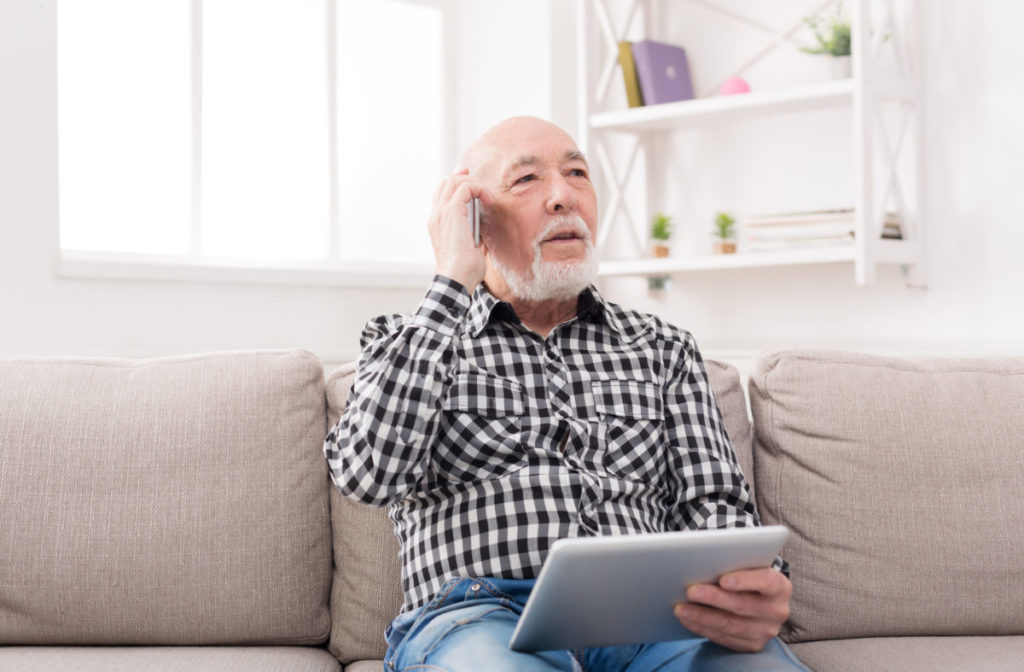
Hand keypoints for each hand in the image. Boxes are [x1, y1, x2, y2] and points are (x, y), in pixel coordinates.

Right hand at [427, 169, 493, 292]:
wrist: (457, 278)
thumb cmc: (464, 271)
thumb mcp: (470, 251)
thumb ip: (473, 239)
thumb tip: (482, 236)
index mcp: (437, 224)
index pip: (442, 195)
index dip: (457, 185)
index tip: (475, 186)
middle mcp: (436, 215)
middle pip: (446, 183)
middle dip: (466, 178)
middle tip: (483, 186)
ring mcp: (441, 212)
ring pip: (454, 180)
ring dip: (474, 183)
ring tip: (488, 196)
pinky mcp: (451, 211)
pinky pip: (465, 187)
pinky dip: (479, 188)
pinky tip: (490, 200)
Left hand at [673, 568, 791, 652]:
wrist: (759, 599)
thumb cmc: (748, 575)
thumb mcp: (749, 565)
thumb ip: (735, 562)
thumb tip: (705, 560)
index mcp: (780, 586)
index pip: (765, 581)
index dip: (744, 580)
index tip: (723, 579)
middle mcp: (777, 611)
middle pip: (743, 605)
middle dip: (713, 598)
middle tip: (690, 591)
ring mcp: (766, 631)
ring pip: (731, 625)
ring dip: (702, 616)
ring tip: (680, 608)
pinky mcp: (752, 645)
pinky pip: (725, 639)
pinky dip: (703, 628)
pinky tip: (688, 620)